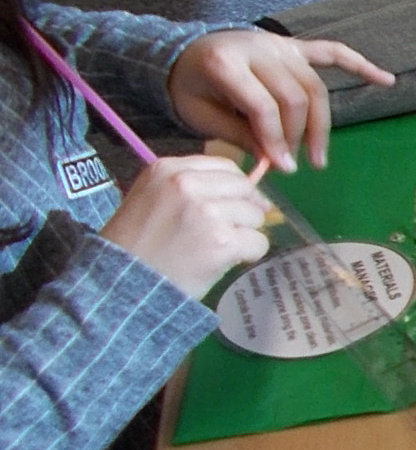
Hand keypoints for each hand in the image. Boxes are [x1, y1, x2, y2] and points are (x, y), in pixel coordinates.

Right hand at [99, 154, 270, 298]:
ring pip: (255, 216)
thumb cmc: (136, 245)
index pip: (225, 167)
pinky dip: (249, 255)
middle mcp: (188, 184)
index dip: (236, 187)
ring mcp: (207, 212)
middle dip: (245, 209)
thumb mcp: (152, 197)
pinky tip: (224, 261)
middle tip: (230, 230)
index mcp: (168, 169)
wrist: (122, 283)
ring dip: (244, 234)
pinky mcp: (222, 240)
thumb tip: (245, 191)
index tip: (236, 203)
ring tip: (216, 248)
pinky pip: (258, 242)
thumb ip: (191, 187)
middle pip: (245, 188)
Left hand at [167, 29, 392, 172]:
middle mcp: (257, 48)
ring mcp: (279, 44)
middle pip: (295, 97)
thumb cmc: (191, 88)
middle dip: (299, 136)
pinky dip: (359, 65)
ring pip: (315, 85)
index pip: (263, 105)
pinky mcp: (293, 45)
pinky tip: (386, 80)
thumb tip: (278, 159)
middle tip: (297, 165)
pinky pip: (331, 53)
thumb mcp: (201, 116)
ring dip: (321, 123)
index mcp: (225, 62)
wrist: (182, 53)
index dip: (275, 140)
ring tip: (319, 155)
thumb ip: (240, 134)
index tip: (283, 169)